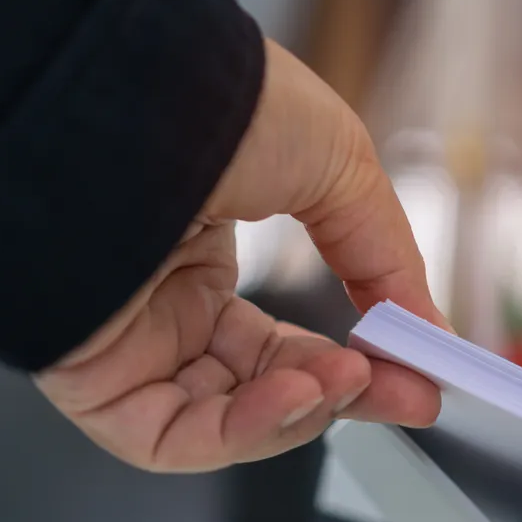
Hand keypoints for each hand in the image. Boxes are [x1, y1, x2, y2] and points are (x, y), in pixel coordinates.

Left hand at [34, 40, 452, 471]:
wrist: (147, 87)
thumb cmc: (229, 102)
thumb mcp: (342, 168)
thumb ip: (387, 259)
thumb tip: (430, 329)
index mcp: (202, 248)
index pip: (285, 339)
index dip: (356, 361)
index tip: (417, 370)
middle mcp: (160, 299)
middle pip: (263, 385)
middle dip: (346, 395)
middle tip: (411, 396)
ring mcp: (126, 336)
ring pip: (222, 419)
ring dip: (303, 411)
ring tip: (350, 379)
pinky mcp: (91, 369)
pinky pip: (169, 434)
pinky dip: (246, 432)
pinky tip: (300, 397)